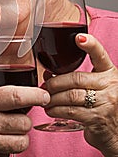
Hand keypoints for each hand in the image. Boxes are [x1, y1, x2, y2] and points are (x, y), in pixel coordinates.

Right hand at [0, 79, 49, 156]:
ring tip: (11, 131)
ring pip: (21, 142)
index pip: (16, 96)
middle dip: (26, 118)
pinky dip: (6, 149)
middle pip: (24, 122)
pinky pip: (8, 155)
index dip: (36, 95)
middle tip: (18, 116)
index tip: (44, 95)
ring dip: (20, 136)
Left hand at [43, 33, 117, 156]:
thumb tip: (48, 75)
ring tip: (45, 99)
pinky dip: (56, 110)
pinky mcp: (97, 119)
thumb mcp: (98, 89)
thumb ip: (77, 80)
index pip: (100, 55)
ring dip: (53, 97)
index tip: (79, 38)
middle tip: (44, 86)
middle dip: (55, 82)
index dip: (90, 44)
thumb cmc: (104, 109)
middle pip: (76, 78)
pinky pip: (70, 111)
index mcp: (110, 73)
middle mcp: (111, 86)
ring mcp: (106, 102)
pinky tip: (50, 110)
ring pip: (71, 95)